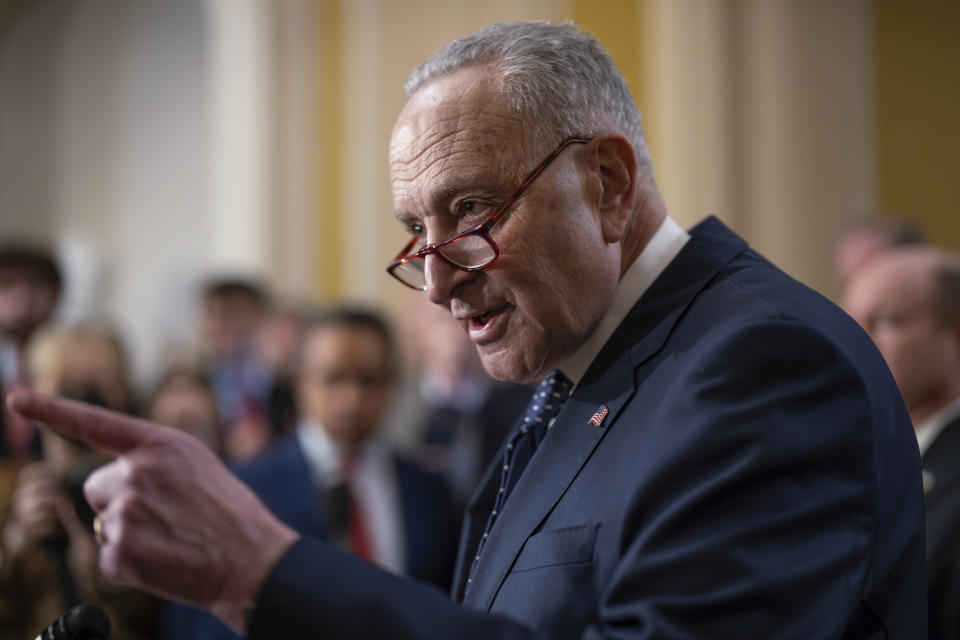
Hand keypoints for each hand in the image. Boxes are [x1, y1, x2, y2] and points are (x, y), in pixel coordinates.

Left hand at [6, 390, 298, 632]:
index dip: (51, 410)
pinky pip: (108, 554)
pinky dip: (131, 562)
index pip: (94, 423)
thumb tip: (109, 483)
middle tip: (164, 516)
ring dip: (129, 532)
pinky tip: (165, 559)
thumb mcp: (196, 466)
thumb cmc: (228, 512)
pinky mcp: (120, 552)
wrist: (251, 559)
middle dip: (120, 500)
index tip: (16, 399)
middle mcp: (138, 472)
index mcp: (160, 444)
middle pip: (97, 486)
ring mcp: (126, 512)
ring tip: (172, 538)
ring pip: (104, 521)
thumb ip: (152, 460)